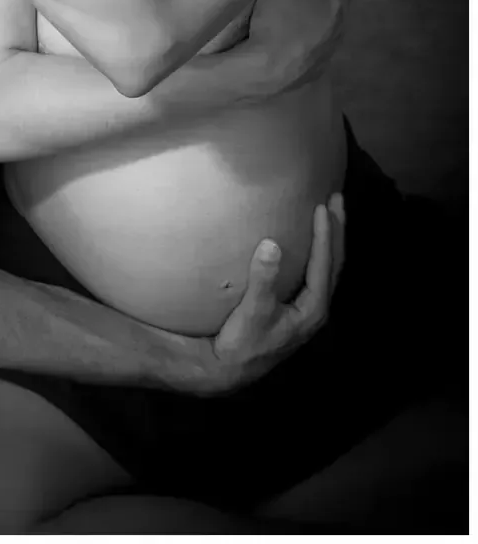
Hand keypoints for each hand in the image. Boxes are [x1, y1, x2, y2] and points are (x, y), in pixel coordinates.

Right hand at [201, 194, 345, 394]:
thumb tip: (272, 244)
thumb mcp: (253, 310)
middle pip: (334, 263)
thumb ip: (264, 279)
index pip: (325, 264)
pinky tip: (309, 242)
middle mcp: (317, 308)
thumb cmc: (243, 342)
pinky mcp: (296, 308)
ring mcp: (308, 309)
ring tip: (330, 213)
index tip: (322, 206)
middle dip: (337, 231)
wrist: (230, 369)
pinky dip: (318, 252)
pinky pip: (316, 272)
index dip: (325, 234)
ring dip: (330, 239)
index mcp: (313, 308)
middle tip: (337, 198)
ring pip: (328, 268)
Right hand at [242, 0, 345, 101]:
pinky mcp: (320, 66)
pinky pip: (326, 41)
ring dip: (330, 9)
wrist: (266, 75)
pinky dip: (322, 30)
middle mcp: (339, 25)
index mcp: (333, 2)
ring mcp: (331, 48)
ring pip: (336, 22)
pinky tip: (314, 33)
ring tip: (322, 1)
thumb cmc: (273, 27)